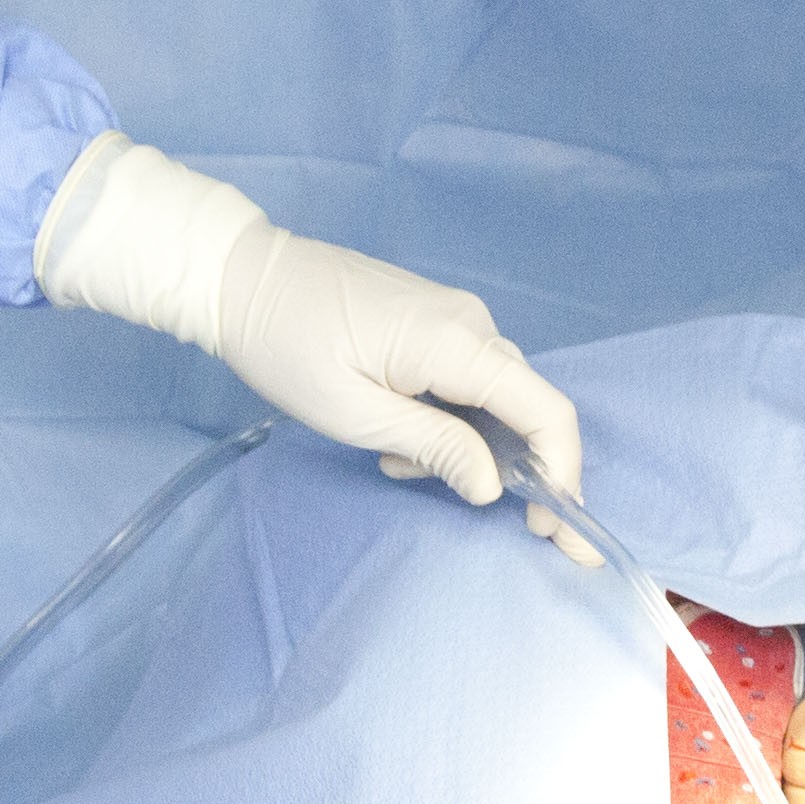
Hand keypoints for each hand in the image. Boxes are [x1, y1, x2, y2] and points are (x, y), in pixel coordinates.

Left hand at [35, 138, 590, 552]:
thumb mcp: (354, 413)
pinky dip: (445, 420)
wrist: (241, 276)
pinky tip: (394, 442)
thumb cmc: (285, 346)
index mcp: (457, 343)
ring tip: (397, 467)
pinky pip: (464, 380)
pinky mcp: (432, 321)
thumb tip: (493, 487)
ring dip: (464, 446)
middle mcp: (470, 323)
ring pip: (492, 398)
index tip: (556, 527)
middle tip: (489, 519)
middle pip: (525, 407)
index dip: (563, 472)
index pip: (545, 411)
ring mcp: (453, 318)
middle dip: (517, 470)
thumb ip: (433, 447)